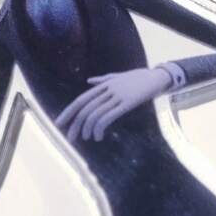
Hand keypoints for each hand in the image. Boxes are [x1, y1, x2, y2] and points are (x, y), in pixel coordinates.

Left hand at [55, 66, 171, 142]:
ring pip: (94, 114)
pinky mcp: (126, 103)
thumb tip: (89, 81)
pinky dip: (99, 128)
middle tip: (70, 139)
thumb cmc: (138, 78)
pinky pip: (107, 116)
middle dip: (75, 125)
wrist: (156, 77)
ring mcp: (116, 96)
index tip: (59, 123)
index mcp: (103, 85)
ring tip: (88, 138)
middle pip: (84, 109)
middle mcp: (107, 89)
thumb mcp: (118, 77)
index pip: (80, 100)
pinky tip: (98, 136)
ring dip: (88, 129)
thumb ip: (103, 80)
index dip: (68, 112)